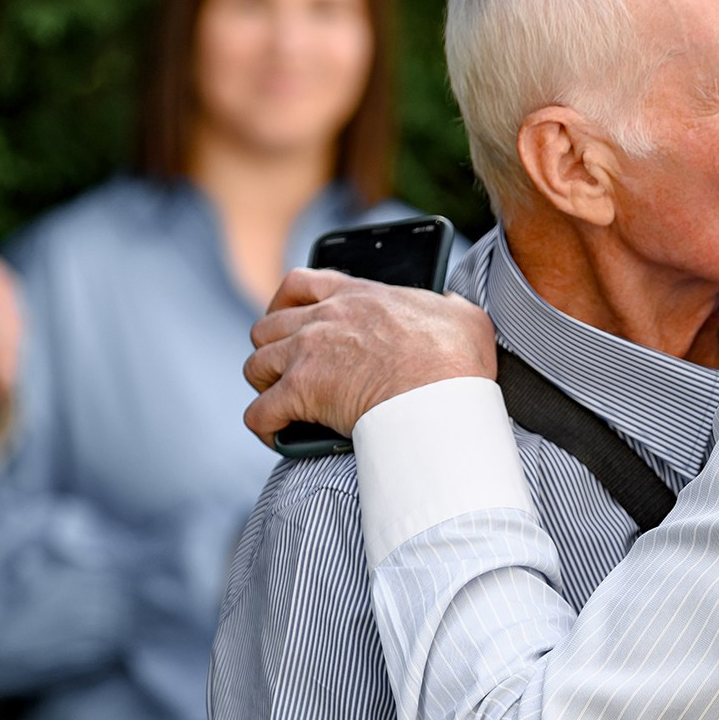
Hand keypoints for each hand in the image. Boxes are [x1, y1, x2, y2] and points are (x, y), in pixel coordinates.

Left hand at [243, 269, 495, 443]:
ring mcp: (306, 355)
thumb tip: (452, 308)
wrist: (441, 398)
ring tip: (280, 404)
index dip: (284, 304)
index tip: (288, 320)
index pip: (299, 284)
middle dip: (271, 351)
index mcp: (357, 296)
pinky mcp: (299, 393)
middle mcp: (323, 319)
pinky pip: (258, 413)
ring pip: (255, 366)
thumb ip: (449, 305)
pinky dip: (263, 426)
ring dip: (264, 386)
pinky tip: (276, 436)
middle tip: (285, 372)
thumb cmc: (457, 362)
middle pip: (266, 328)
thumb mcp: (463, 317)